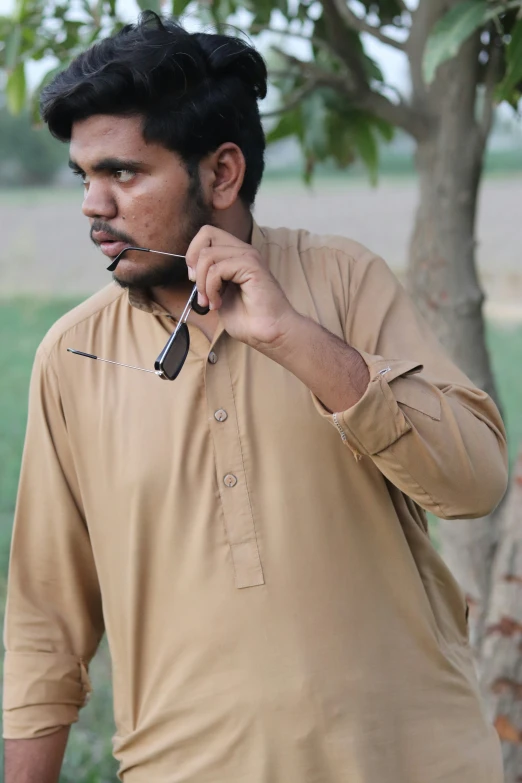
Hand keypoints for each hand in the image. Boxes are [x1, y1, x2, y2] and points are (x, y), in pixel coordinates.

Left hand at [185, 225, 297, 349]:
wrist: (268, 332)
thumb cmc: (248, 318)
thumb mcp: (219, 293)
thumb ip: (208, 277)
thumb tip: (191, 270)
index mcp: (235, 254)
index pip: (207, 234)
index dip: (193, 254)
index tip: (195, 280)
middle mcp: (243, 251)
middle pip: (206, 233)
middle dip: (194, 263)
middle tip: (201, 288)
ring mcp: (248, 256)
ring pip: (207, 255)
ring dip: (203, 283)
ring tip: (210, 302)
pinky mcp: (251, 266)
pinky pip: (217, 270)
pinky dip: (211, 289)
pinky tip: (218, 303)